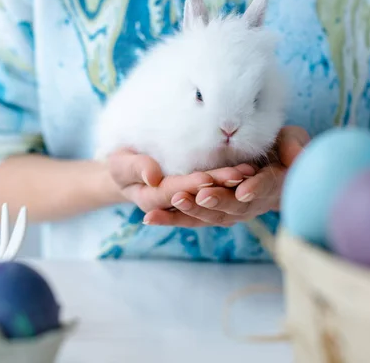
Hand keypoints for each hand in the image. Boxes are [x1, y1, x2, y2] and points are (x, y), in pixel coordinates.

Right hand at [107, 148, 255, 213]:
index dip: (190, 186)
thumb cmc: (120, 164)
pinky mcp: (196, 193)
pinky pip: (215, 190)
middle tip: (239, 174)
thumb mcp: (120, 164)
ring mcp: (186, 200)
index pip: (173, 192)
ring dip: (230, 184)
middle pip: (197, 196)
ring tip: (249, 171)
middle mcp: (171, 204)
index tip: (206, 178)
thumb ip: (136, 168)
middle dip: (219, 185)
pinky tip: (249, 171)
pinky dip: (231, 181)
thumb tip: (153, 176)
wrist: (125, 169)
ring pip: (210, 195)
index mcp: (151, 199)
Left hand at [143, 126, 310, 226]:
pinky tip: (150, 218)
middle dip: (217, 202)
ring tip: (173, 203)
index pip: (267, 187)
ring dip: (191, 212)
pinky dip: (172, 219)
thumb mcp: (293, 141)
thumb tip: (297, 155)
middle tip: (198, 196)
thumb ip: (295, 145)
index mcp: (273, 185)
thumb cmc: (283, 147)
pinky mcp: (211, 213)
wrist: (270, 165)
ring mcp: (232, 212)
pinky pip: (192, 219)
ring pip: (211, 216)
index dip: (257, 188)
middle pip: (235, 207)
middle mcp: (252, 203)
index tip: (243, 190)